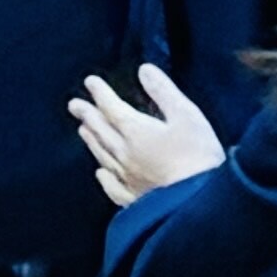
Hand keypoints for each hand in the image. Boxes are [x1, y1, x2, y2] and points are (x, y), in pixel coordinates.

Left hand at [69, 65, 221, 208]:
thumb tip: (144, 69)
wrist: (203, 207)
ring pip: (103, 156)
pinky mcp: (136, 201)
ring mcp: (128, 180)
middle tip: (74, 105)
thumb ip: (164, 92)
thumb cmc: (199, 157)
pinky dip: (104, 178)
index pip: (111, 107)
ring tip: (83, 130)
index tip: (90, 81)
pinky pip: (113, 187)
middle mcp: (125, 155)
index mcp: (136, 132)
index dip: (100, 93)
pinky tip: (100, 174)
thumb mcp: (187, 116)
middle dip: (87, 115)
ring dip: (92, 140)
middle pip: (101, 131)